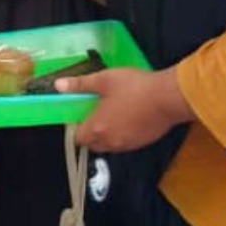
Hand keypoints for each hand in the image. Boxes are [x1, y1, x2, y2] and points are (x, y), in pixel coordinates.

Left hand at [59, 67, 193, 153]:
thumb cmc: (133, 87)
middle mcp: (110, 142)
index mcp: (97, 128)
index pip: (78, 138)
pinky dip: (123, 134)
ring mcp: (127, 145)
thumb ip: (80, 85)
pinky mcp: (142, 143)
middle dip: (91, 132)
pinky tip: (130, 118)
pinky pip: (125, 143)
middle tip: (97, 113)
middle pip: (93, 144)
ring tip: (115, 114)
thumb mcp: (104, 80)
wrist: (167, 98)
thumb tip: (57, 86)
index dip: (77, 127)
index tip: (82, 113)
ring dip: (108, 135)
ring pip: (110, 145)